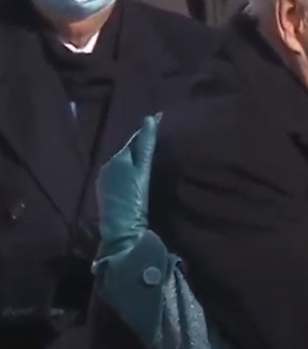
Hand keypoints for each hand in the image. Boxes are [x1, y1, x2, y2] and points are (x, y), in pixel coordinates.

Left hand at [95, 114, 160, 260]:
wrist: (123, 231)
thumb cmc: (135, 200)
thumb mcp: (144, 171)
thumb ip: (147, 145)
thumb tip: (151, 118)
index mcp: (118, 159)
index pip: (135, 141)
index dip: (147, 132)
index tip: (161, 120)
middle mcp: (107, 166)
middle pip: (128, 151)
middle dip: (141, 145)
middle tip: (161, 139)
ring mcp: (105, 180)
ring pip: (124, 162)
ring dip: (136, 158)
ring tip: (154, 155)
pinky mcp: (106, 193)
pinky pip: (120, 174)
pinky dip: (131, 170)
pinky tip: (141, 174)